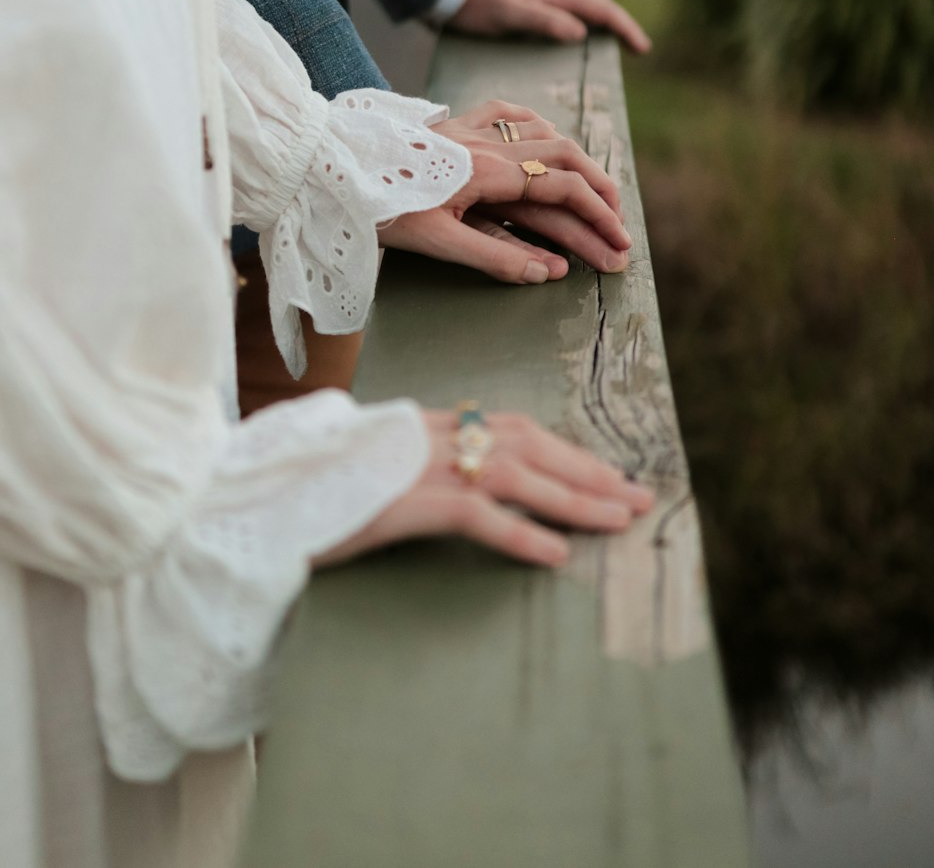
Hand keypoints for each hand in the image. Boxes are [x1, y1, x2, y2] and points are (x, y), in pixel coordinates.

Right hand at [316, 410, 655, 567]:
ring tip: (618, 522)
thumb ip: (417, 467)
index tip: (605, 474)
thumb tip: (462, 488)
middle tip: (638, 496)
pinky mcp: (400, 502)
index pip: (509, 426)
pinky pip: (474, 515)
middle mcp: (428, 434)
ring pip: (514, 472)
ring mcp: (414, 464)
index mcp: (424, 424)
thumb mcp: (373, 470)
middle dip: (588, 470)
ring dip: (574, 498)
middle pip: (526, 442)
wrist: (250, 496)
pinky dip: (519, 533)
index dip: (563, 449)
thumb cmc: (307, 488)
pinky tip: (555, 555)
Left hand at [378, 99, 631, 282]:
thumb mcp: (436, 242)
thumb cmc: (377, 208)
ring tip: (592, 187)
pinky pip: (506, 112)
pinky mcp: (452, 124)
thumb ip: (495, 257)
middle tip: (618, 221)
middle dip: (599, 189)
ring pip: (542, 131)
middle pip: (565, 156)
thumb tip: (549, 272)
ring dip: (575, 159)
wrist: (328, 168)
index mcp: (487, 171)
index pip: (563, 188)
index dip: (598, 216)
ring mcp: (469, 128)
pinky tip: (544, 136)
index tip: (618, 243)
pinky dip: (535, 125)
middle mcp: (486, 142)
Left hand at [447, 0, 651, 52]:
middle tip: (636, 47)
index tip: (642, 48)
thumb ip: (545, 21)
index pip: (602, 10)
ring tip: (611, 32)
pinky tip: (575, 14)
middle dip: (620, 23)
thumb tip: (581, 32)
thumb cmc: (479, 5)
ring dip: (602, 12)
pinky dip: (582, 5)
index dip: (625, 29)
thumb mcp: (511, 15)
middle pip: (599, 2)